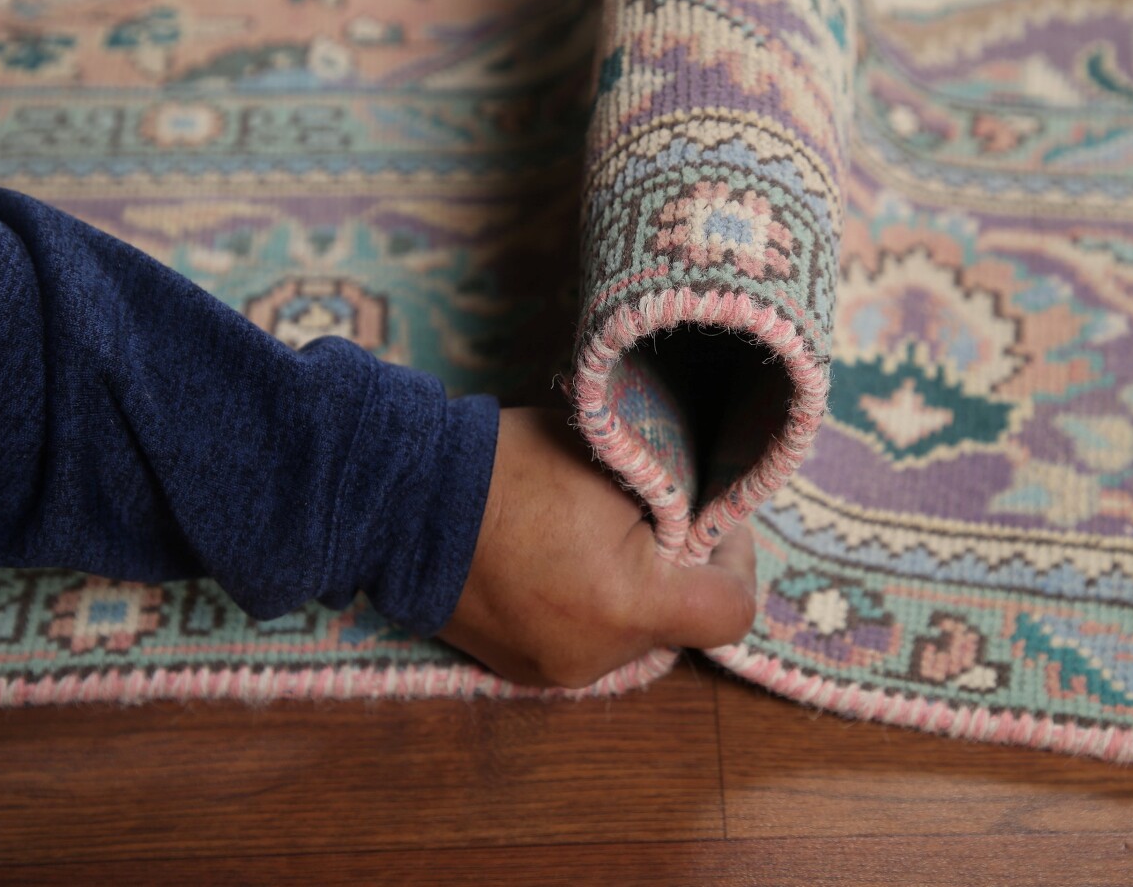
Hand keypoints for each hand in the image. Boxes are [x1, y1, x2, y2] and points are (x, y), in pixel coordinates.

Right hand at [439, 407, 757, 688]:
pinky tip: (558, 559)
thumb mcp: (612, 461)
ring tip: (596, 534)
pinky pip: (584, 640)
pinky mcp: (520, 669)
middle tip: (655, 514)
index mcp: (627, 604)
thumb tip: (704, 518)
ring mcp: (552, 670)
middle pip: (677, 621)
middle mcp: (595, 656)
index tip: (715, 520)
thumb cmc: (506, 467)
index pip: (730, 611)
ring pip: (631, 632)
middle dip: (676, 569)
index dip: (737, 560)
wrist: (396, 497)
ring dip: (630, 590)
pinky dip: (587, 605)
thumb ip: (673, 498)